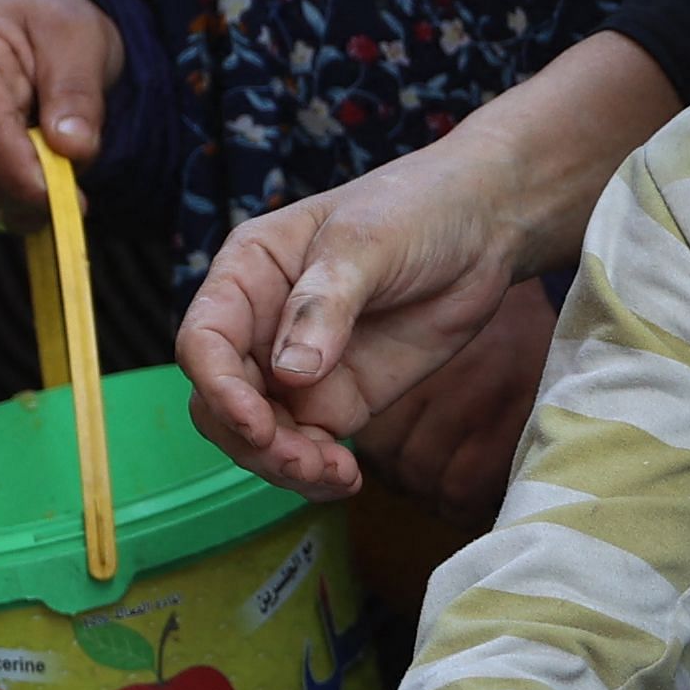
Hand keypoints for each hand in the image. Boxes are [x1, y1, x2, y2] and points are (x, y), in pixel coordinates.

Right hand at [0, 0, 123, 221]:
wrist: (38, 26)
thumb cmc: (57, 26)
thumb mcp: (81, 41)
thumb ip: (77, 92)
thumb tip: (72, 149)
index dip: (18, 168)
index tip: (61, 194)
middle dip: (24, 191)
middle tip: (74, 197)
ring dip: (17, 203)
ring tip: (60, 182)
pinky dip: (5, 209)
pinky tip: (36, 199)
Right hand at [183, 138, 599, 500]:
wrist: (485, 228)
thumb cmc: (417, 209)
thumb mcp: (367, 242)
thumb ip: (325, 303)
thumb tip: (289, 372)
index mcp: (249, 274)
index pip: (205, 340)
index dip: (219, 388)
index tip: (256, 423)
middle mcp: (261, 325)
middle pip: (223, 399)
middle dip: (254, 439)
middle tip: (306, 459)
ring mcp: (298, 368)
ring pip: (261, 434)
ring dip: (285, 464)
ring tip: (336, 472)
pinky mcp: (340, 398)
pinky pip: (309, 446)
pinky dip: (318, 471)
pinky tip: (348, 480)